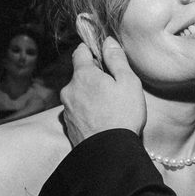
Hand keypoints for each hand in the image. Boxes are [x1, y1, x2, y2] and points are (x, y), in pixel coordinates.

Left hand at [59, 18, 145, 147]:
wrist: (108, 154)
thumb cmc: (122, 115)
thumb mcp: (128, 82)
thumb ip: (116, 59)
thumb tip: (108, 41)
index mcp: (82, 75)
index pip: (79, 51)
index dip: (91, 49)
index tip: (102, 54)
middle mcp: (69, 90)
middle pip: (79, 74)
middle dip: (93, 76)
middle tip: (112, 86)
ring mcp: (66, 109)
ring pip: (77, 93)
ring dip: (89, 95)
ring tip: (108, 106)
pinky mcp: (68, 126)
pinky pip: (77, 110)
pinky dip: (87, 110)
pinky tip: (101, 119)